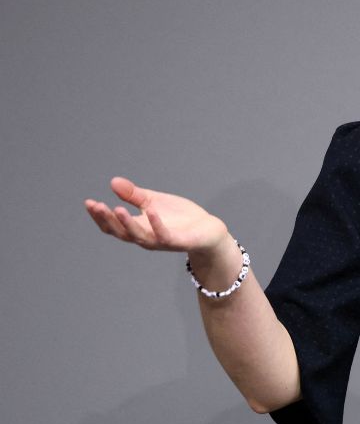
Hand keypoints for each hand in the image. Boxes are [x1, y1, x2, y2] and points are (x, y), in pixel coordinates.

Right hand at [84, 177, 228, 254]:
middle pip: (120, 232)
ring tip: (116, 208)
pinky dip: (156, 224)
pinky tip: (150, 210)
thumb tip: (113, 182)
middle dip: (107, 219)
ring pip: (138, 236)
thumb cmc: (179, 217)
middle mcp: (145, 238)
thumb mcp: (153, 201)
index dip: (99, 216)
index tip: (89, 202)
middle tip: (96, 205)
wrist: (207, 229)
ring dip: (127, 223)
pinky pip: (164, 235)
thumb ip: (134, 195)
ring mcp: (160, 241)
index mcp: (137, 228)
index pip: (112, 226)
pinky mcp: (177, 241)